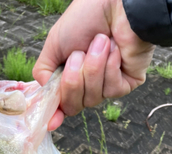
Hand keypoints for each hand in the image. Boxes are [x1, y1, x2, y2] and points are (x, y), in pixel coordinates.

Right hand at [33, 0, 154, 129]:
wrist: (118, 3)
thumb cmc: (87, 17)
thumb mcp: (55, 44)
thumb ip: (44, 72)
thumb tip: (44, 100)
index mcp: (71, 75)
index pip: (62, 103)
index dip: (55, 114)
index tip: (51, 123)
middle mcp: (89, 84)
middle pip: (73, 105)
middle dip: (72, 81)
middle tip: (78, 54)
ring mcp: (107, 86)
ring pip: (92, 98)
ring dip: (93, 68)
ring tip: (100, 42)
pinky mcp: (127, 84)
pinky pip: (110, 90)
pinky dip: (109, 67)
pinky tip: (115, 49)